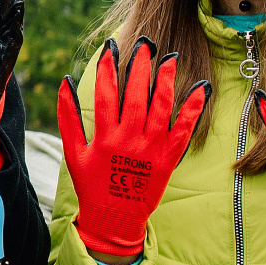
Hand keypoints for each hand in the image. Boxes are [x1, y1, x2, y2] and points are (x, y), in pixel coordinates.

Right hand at [56, 38, 210, 258]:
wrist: (115, 220)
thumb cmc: (91, 185)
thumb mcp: (73, 153)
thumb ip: (68, 117)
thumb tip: (65, 81)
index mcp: (104, 137)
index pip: (106, 94)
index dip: (107, 68)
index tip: (110, 48)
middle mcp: (129, 140)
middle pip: (136, 95)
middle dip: (140, 67)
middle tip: (145, 44)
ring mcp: (151, 149)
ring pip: (161, 108)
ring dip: (166, 81)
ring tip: (169, 58)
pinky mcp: (169, 158)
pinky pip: (184, 130)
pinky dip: (193, 108)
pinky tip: (200, 88)